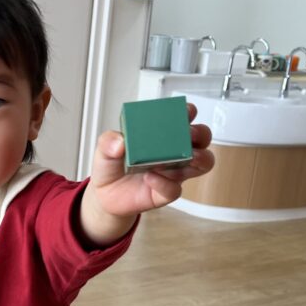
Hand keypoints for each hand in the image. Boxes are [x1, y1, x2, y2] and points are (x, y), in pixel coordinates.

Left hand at [90, 103, 214, 216]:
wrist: (106, 195)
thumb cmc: (112, 166)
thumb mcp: (104, 149)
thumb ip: (108, 141)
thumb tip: (119, 141)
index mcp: (160, 135)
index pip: (182, 119)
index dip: (188, 112)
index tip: (186, 110)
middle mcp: (173, 151)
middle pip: (201, 138)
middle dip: (200, 133)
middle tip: (187, 133)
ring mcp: (173, 172)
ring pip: (202, 163)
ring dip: (199, 158)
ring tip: (185, 157)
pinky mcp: (166, 192)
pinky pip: (175, 188)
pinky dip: (165, 182)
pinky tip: (150, 177)